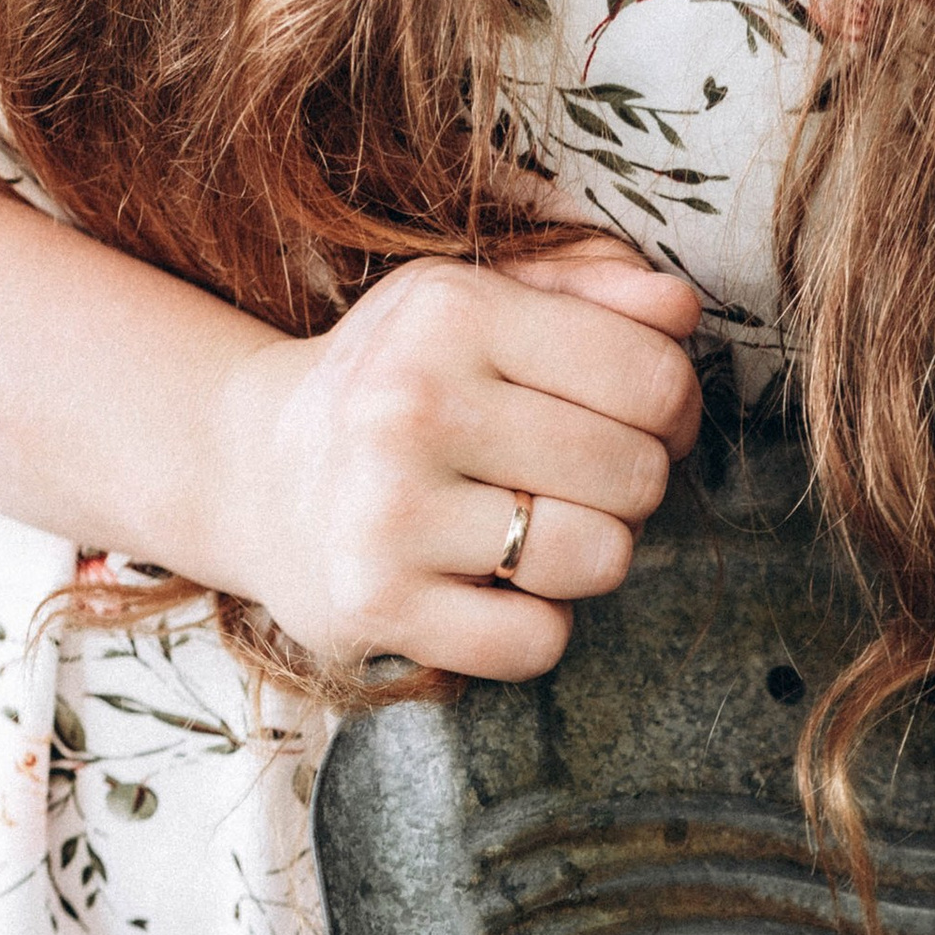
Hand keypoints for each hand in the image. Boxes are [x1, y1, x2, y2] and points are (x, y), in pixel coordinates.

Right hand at [211, 248, 703, 680]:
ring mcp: (389, 512)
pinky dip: (536, 626)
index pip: (653, 379)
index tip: (637, 422)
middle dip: (629, 488)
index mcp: (451, 312)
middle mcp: (412, 406)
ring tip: (532, 532)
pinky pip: (539, 642)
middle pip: (637, 475)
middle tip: (570, 483)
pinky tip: (490, 588)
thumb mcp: (478, 303)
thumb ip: (590, 292)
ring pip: (600, 559)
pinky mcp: (379, 605)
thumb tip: (681, 308)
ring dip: (589, 557)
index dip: (672, 412)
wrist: (254, 469)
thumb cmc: (399, 382)